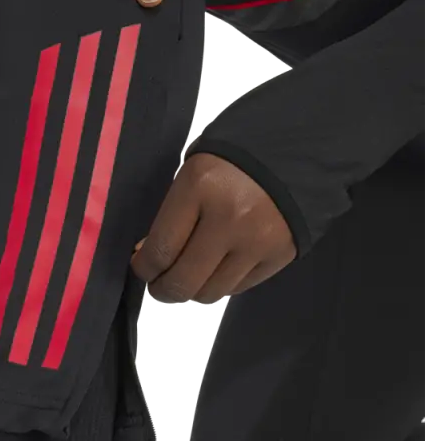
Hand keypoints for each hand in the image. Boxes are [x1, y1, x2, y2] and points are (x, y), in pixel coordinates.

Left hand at [131, 154, 296, 302]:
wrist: (299, 147)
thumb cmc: (233, 156)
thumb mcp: (193, 171)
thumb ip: (172, 213)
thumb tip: (151, 255)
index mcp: (200, 187)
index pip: (160, 249)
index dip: (143, 267)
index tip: (141, 267)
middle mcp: (230, 219)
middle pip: (184, 281)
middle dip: (163, 289)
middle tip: (158, 285)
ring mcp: (258, 241)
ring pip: (212, 292)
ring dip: (193, 291)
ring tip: (188, 278)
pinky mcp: (280, 256)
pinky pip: (239, 288)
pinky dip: (221, 285)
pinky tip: (215, 270)